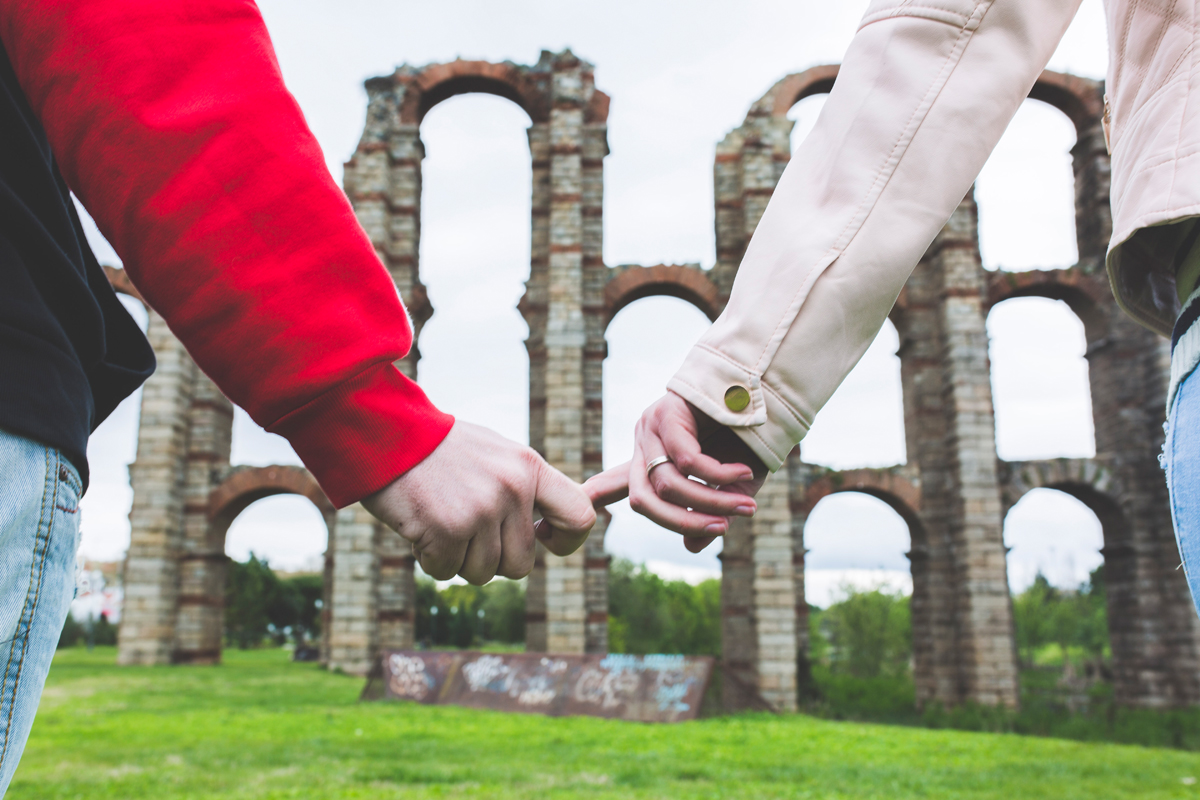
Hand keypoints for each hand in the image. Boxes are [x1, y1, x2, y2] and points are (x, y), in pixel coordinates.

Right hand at [362, 421, 596, 584]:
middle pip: (521, 563)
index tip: (544, 541)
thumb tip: (553, 528)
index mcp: (529, 468)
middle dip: (491, 558)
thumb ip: (526, 487)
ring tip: (441, 519)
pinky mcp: (447, 530)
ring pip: (483, 573)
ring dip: (458, 558)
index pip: (579, 516)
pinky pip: (446, 571)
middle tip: (466, 530)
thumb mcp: (496, 454)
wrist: (386, 431)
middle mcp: (512, 490)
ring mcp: (481, 511)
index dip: (567, 542)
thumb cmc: (440, 448)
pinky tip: (421, 525)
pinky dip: (430, 558)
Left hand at [584, 392, 767, 552]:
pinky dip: (718, 475)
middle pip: (643, 500)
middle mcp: (644, 444)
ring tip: (747, 506)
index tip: (551, 526)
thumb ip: (712, 513)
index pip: (613, 484)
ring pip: (668, 484)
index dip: (593, 501)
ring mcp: (651, 428)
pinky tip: (743, 473)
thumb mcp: (731, 484)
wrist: (765, 387)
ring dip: (712, 501)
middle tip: (724, 528)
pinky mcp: (667, 412)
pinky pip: (687, 459)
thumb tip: (692, 546)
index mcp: (651, 460)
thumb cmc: (749, 438)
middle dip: (683, 522)